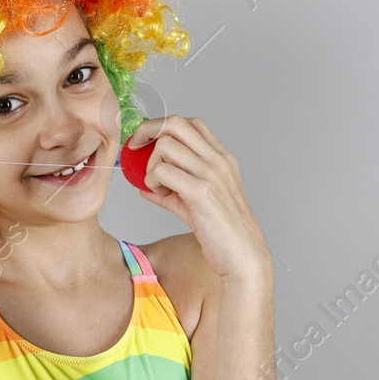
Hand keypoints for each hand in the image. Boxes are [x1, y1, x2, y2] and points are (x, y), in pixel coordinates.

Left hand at [124, 116, 270, 282]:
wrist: (243, 256)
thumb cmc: (224, 233)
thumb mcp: (197, 205)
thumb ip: (172, 192)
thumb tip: (144, 187)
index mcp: (222, 159)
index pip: (190, 123)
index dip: (162, 126)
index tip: (145, 141)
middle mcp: (217, 161)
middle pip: (175, 123)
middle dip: (148, 131)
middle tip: (135, 149)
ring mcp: (210, 174)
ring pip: (165, 145)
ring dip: (151, 164)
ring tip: (156, 185)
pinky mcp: (200, 192)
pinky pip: (163, 172)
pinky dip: (152, 181)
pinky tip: (158, 194)